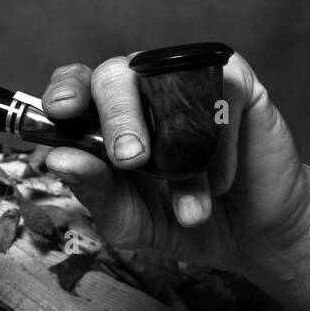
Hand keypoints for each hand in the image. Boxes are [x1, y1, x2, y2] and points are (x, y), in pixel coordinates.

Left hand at [40, 52, 309, 275]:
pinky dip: (217, 146)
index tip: (62, 109)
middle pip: (114, 76)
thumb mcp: (129, 220)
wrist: (251, 235)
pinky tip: (219, 180)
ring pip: (166, 83)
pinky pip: (218, 95)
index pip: (76, 84)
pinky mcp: (234, 84)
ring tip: (190, 208)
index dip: (65, 88)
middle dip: (119, 118)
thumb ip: (95, 190)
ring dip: (177, 151)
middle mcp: (141, 90)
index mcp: (105, 117)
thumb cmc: (179, 221)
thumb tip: (57, 159)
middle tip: (131, 160)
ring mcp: (187, 81)